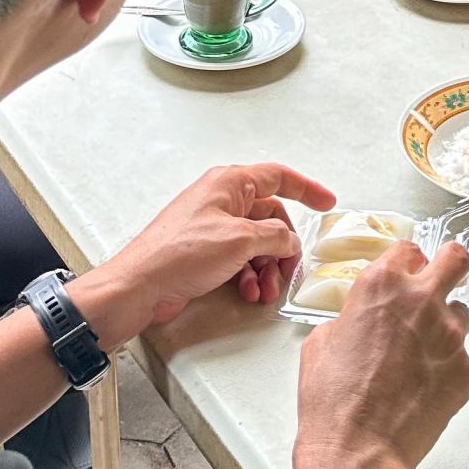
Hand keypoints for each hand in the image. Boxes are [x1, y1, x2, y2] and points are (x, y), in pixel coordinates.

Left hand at [105, 160, 335, 331]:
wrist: (141, 285)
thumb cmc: (179, 253)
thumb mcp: (241, 241)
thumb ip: (276, 236)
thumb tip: (289, 240)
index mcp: (230, 184)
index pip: (278, 177)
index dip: (307, 189)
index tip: (326, 202)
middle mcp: (221, 200)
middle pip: (270, 218)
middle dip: (283, 247)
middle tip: (289, 269)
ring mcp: (212, 226)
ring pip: (256, 242)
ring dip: (267, 267)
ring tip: (265, 289)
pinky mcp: (205, 251)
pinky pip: (239, 258)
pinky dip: (249, 274)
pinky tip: (249, 291)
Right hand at [294, 241, 468, 468]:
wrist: (358, 449)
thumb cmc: (332, 400)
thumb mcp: (322, 341)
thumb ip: (351, 316)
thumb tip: (361, 320)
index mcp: (381, 285)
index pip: (408, 249)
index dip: (406, 262)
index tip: (405, 272)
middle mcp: (421, 301)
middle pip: (455, 259)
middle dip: (449, 265)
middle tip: (440, 281)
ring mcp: (449, 336)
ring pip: (462, 312)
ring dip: (446, 323)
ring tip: (422, 352)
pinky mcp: (464, 370)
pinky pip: (460, 357)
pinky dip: (445, 366)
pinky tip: (422, 387)